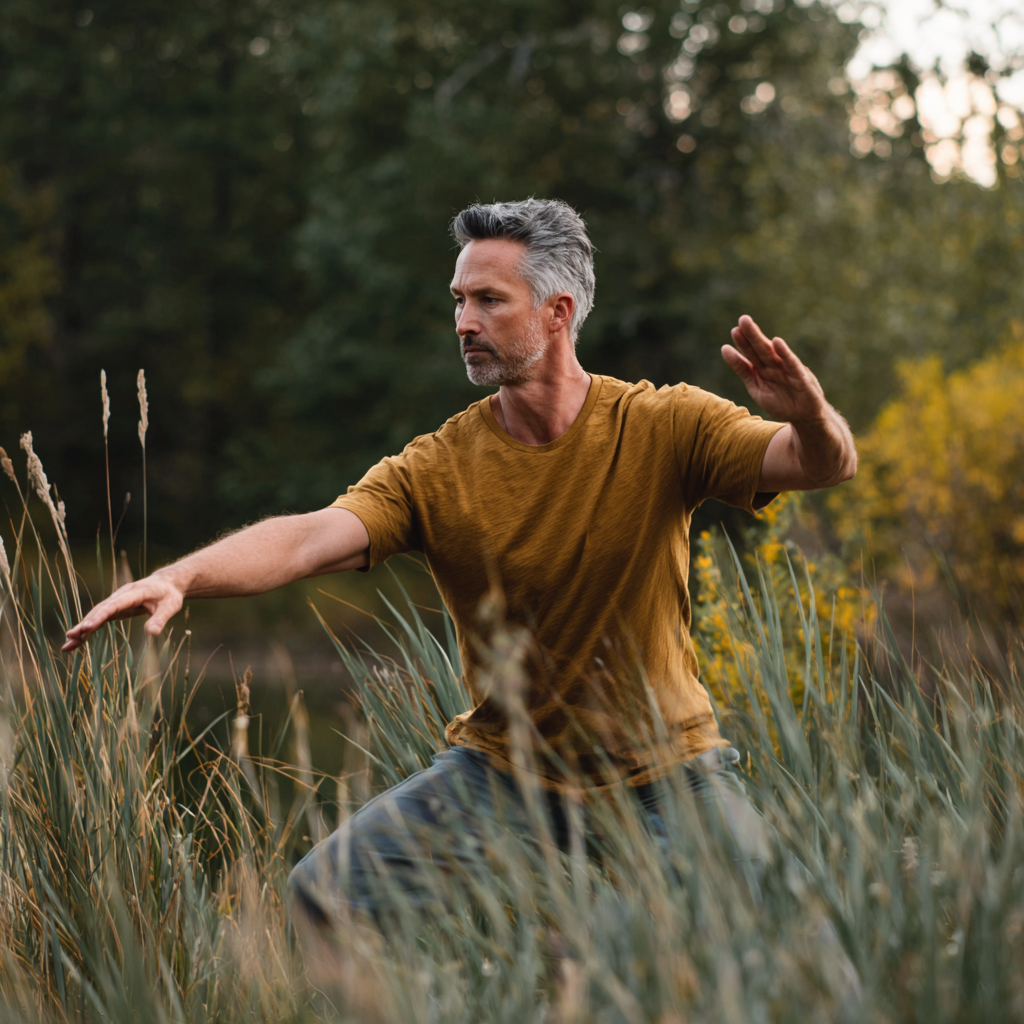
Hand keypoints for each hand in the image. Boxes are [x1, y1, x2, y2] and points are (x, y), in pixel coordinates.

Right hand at [62, 575, 183, 651]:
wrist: (167, 585)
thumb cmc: (169, 595)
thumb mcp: (171, 606)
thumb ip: (161, 618)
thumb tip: (152, 633)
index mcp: (133, 593)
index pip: (114, 605)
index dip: (99, 616)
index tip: (87, 627)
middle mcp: (121, 596)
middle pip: (100, 610)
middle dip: (85, 623)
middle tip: (71, 636)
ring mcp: (116, 602)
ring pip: (96, 615)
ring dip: (82, 629)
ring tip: (67, 645)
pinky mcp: (115, 609)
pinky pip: (99, 619)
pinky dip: (87, 630)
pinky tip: (76, 643)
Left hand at [722, 315, 826, 422]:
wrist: (805, 418)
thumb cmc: (781, 402)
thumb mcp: (757, 388)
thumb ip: (743, 370)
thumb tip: (725, 349)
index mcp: (764, 370)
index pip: (751, 355)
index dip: (743, 344)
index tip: (734, 331)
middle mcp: (775, 367)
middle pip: (761, 350)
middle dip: (752, 335)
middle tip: (743, 319)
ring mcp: (788, 371)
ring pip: (773, 354)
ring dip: (761, 340)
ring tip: (753, 326)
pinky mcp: (801, 378)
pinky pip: (792, 365)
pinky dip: (785, 354)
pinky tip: (777, 343)